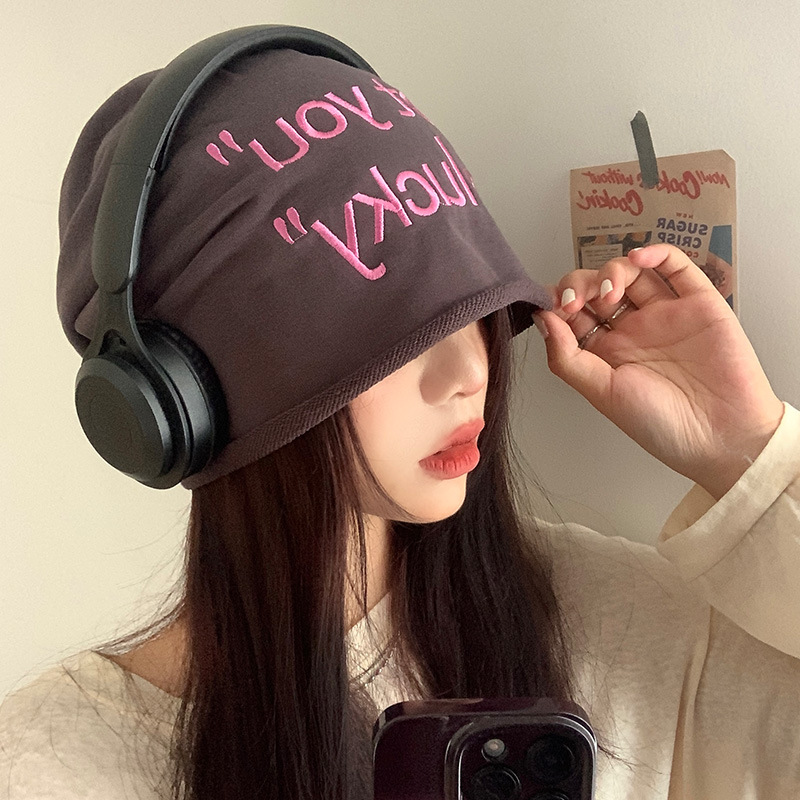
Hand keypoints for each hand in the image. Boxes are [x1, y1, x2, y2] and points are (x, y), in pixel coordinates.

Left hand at [535, 244, 783, 499]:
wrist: (720, 436)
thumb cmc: (660, 425)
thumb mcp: (601, 392)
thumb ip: (567, 356)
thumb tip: (542, 318)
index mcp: (606, 352)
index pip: (574, 314)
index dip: (559, 303)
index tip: (551, 305)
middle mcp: (633, 330)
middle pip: (597, 289)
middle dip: (581, 285)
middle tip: (578, 300)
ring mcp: (665, 314)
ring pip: (632, 273)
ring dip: (612, 271)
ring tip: (611, 292)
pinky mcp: (698, 303)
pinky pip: (676, 266)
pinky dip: (656, 253)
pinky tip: (638, 258)